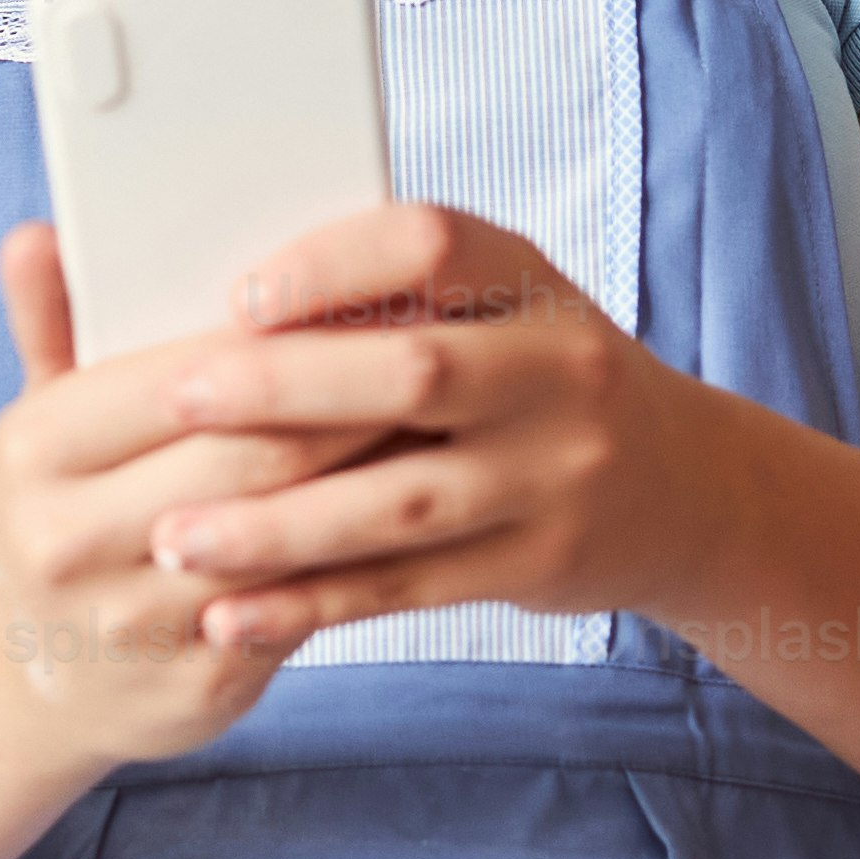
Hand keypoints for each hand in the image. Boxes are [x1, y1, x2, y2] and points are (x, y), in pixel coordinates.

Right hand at [0, 221, 401, 767]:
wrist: (43, 680)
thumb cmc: (70, 515)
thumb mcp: (48, 422)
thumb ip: (52, 324)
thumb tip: (36, 234)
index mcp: (32, 449)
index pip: (183, 378)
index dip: (287, 342)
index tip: (371, 299)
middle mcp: (65, 539)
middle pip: (249, 454)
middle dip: (353, 402)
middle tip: (442, 353)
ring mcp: (130, 621)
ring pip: (287, 533)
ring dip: (374, 477)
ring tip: (446, 423)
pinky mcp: (197, 684)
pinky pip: (302, 607)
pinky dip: (364, 554)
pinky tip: (414, 510)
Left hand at [134, 203, 734, 658]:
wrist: (685, 486)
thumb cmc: (539, 381)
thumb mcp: (502, 309)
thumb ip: (394, 303)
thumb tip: (219, 309)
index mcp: (530, 281)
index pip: (431, 245)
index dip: (331, 265)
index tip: (238, 296)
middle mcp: (559, 371)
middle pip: (414, 374)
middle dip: (282, 389)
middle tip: (176, 401)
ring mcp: (557, 474)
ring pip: (400, 502)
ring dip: (278, 526)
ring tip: (174, 538)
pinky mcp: (538, 563)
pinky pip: (408, 588)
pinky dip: (312, 603)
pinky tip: (231, 613)